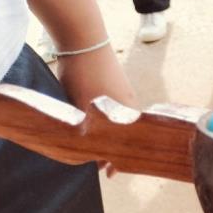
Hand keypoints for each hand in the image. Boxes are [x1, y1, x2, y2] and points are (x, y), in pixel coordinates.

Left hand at [58, 45, 136, 177]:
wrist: (84, 39)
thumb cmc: (83, 75)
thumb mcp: (81, 107)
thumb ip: (88, 131)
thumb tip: (92, 152)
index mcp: (128, 113)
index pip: (127, 145)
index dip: (116, 160)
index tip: (109, 173)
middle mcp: (132, 105)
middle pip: (125, 134)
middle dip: (114, 148)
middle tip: (100, 162)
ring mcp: (125, 92)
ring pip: (120, 122)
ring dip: (110, 134)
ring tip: (96, 143)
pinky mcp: (118, 83)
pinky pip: (116, 110)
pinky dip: (109, 120)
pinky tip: (97, 122)